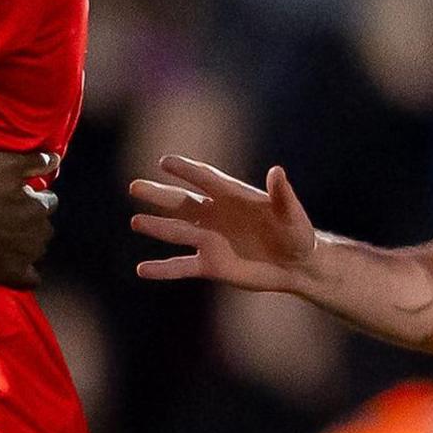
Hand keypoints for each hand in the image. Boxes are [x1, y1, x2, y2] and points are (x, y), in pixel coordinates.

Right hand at [0, 150, 58, 287]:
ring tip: (6, 239)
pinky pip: (31, 278)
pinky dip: (25, 271)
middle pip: (44, 227)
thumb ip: (33, 162)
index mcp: (38, 207)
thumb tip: (56, 159)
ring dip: (27, 244)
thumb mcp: (3, 164)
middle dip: (32, 222)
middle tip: (8, 218)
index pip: (49, 202)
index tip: (19, 198)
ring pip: (37, 249)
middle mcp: (39, 233)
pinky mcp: (14, 275)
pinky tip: (14, 265)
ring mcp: (28, 256)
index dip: (34, 198)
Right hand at [129, 156, 315, 291]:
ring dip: (157, 228)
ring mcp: (210, 240)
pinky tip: (142, 270)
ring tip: (135, 222)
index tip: (166, 162)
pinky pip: (181, 266)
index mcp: (234, 197)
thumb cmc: (298, 233)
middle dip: (159, 195)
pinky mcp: (210, 265)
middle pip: (182, 202)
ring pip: (177, 232)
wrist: (297, 266)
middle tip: (134, 187)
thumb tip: (276, 171)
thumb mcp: (293, 214)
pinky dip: (162, 269)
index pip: (206, 180)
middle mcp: (216, 216)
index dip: (187, 171)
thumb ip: (282, 195)